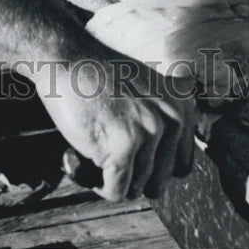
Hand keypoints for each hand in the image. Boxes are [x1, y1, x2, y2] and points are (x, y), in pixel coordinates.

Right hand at [32, 49, 194, 201]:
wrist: (67, 58)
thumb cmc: (98, 76)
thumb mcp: (147, 89)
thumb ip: (164, 119)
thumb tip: (174, 164)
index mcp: (182, 105)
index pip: (182, 166)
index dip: (153, 167)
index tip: (131, 153)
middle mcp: (173, 118)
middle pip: (159, 182)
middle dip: (132, 175)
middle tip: (109, 150)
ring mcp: (149, 131)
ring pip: (136, 189)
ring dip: (111, 176)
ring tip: (96, 145)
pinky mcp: (124, 145)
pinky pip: (116, 191)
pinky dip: (97, 183)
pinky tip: (84, 157)